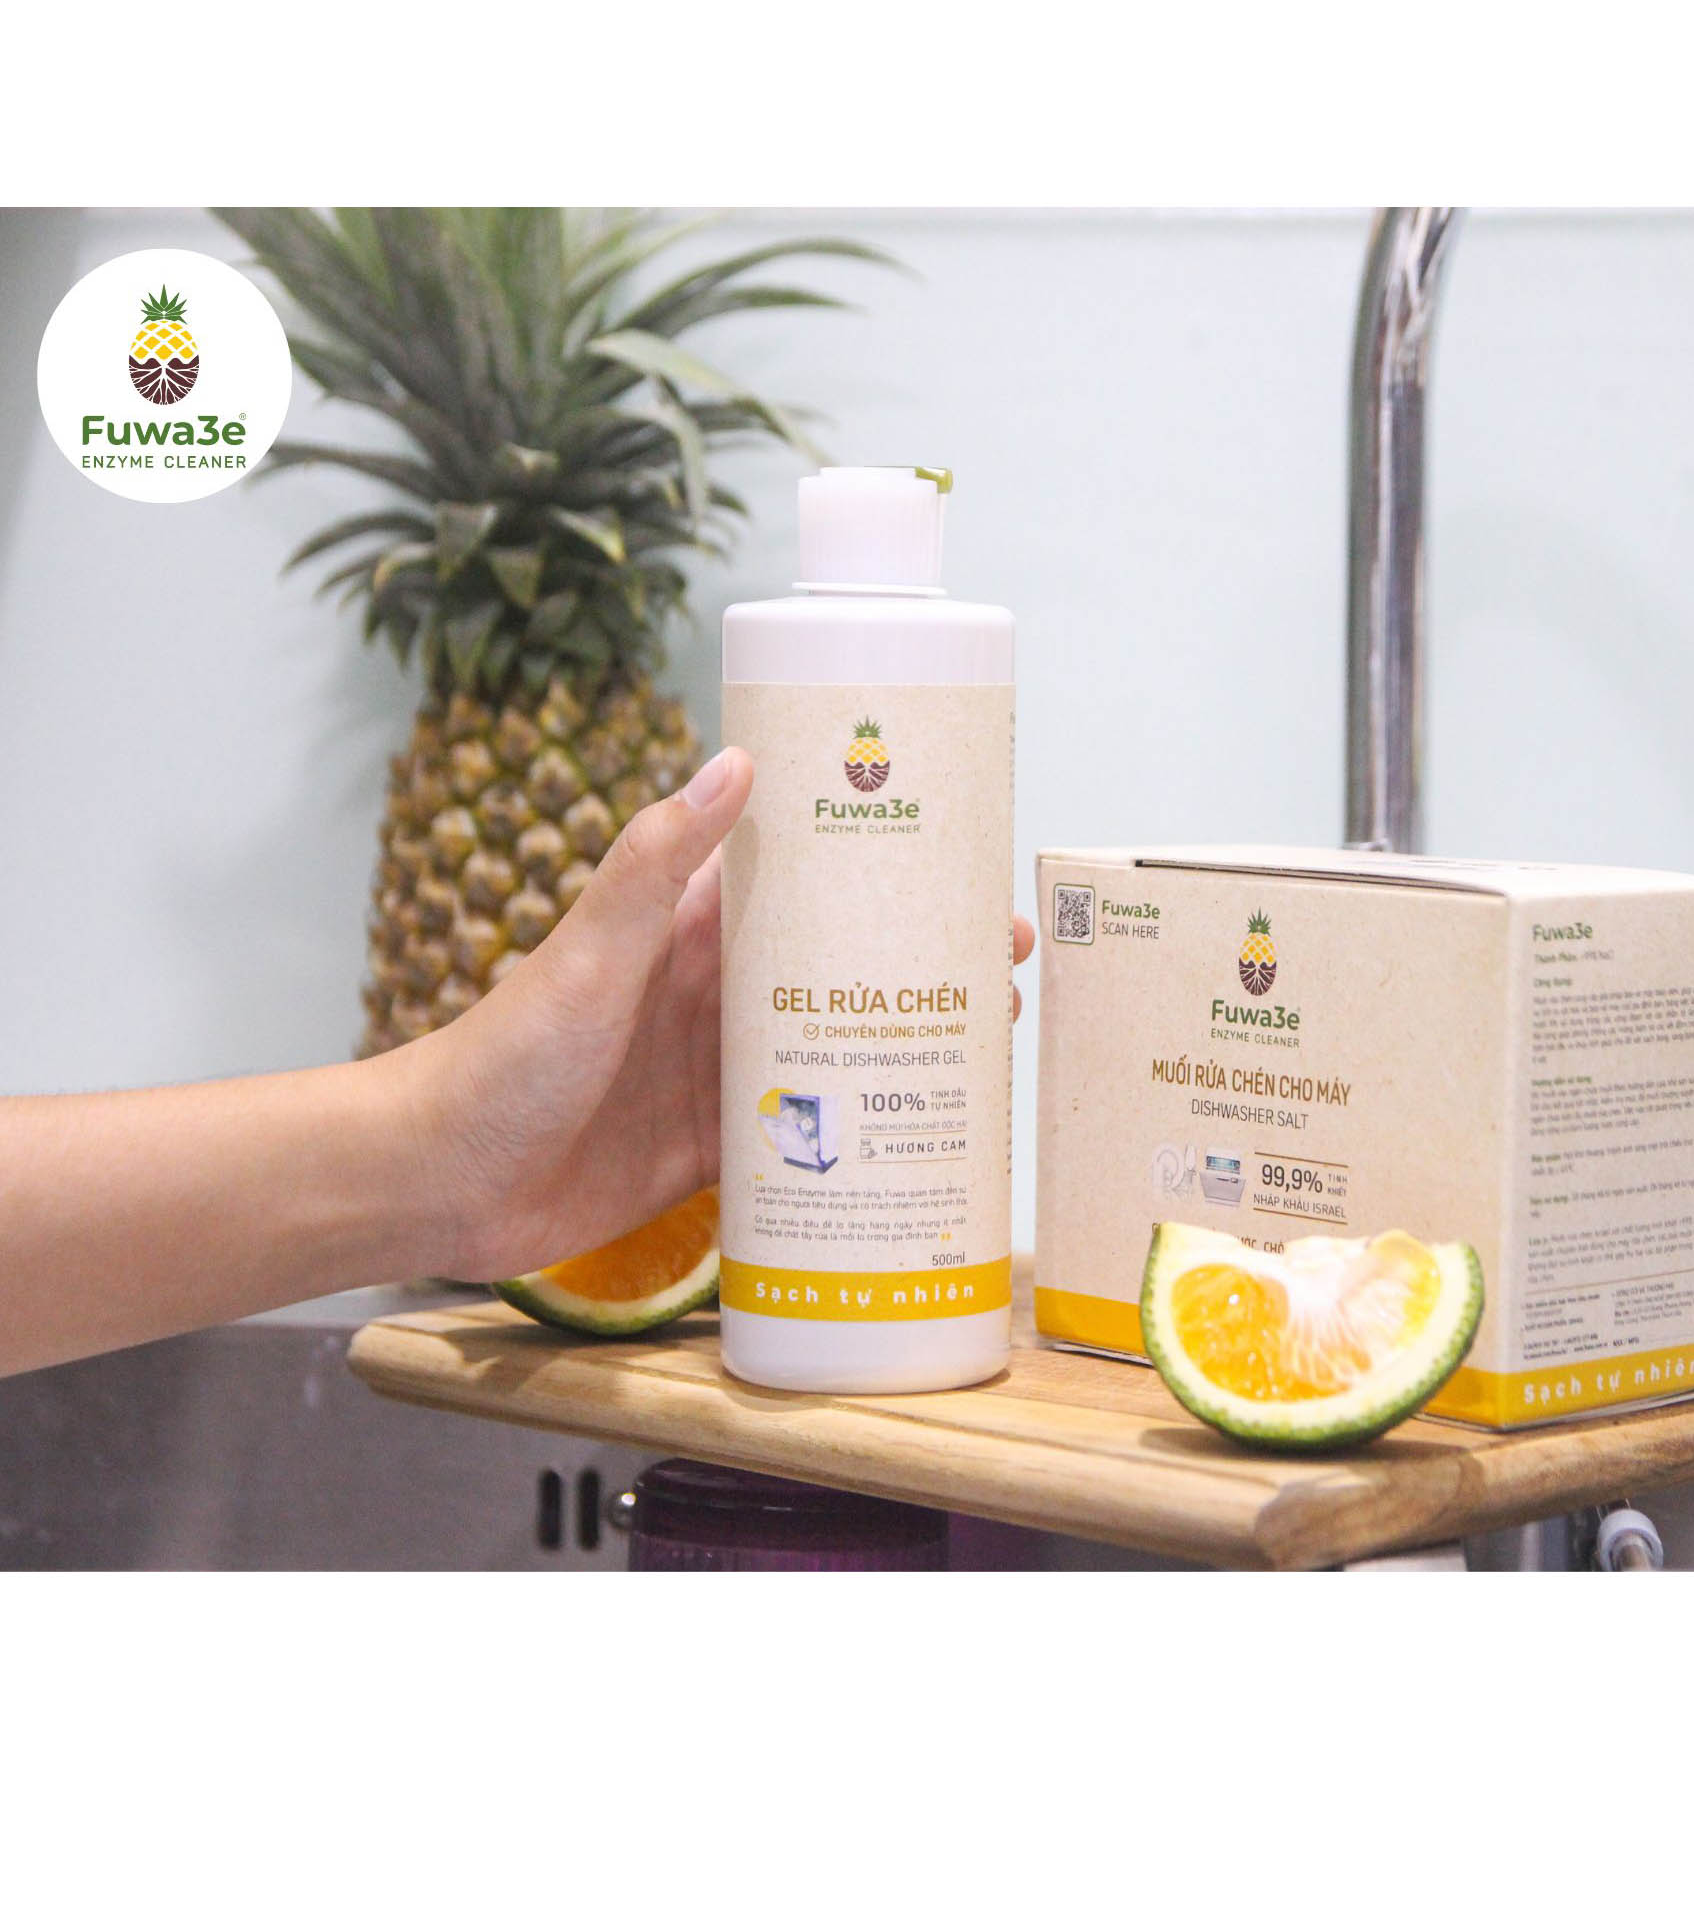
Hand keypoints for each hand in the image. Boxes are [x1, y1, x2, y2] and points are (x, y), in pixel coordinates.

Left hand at [399, 748, 1035, 1282]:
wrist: (438, 1184)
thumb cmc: (503, 1055)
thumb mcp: (589, 952)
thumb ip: (654, 863)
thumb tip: (736, 760)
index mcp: (684, 930)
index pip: (795, 877)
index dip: (872, 862)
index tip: (952, 853)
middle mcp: (709, 992)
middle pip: (834, 961)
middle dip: (917, 955)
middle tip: (1004, 959)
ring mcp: (714, 1070)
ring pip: (832, 1041)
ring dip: (904, 1035)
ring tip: (989, 1035)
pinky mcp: (711, 1144)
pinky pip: (802, 1127)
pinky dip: (860, 1122)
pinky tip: (924, 1126)